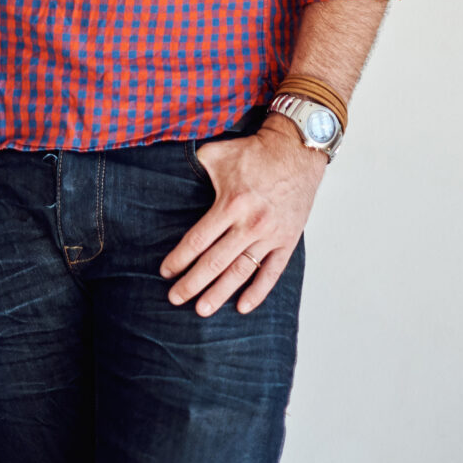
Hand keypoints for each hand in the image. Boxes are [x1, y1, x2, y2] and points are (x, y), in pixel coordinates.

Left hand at [160, 119, 325, 315]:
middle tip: (175, 299)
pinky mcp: (288, 240)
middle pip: (215, 262)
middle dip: (193, 283)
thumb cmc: (253, 152)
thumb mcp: (217, 153)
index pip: (198, 240)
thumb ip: (194, 166)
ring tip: (202, 310)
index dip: (179, 259)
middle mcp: (250, 224)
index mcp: (231, 204)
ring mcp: (271, 235)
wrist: (296, 151)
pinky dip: (258, 292)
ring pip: (241, 272)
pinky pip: (272, 272)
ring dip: (220, 293)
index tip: (165, 272)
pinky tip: (242, 307)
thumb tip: (168, 172)